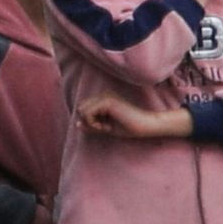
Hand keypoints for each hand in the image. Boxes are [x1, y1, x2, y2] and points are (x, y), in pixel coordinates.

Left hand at [78, 97, 192, 141]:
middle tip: (103, 128)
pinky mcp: (106, 102)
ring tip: (105, 128)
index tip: (104, 128)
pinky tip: (105, 127)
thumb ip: (92, 125)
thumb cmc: (130, 127)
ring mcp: (105, 97)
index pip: (84, 109)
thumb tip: (77, 123)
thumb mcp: (107, 127)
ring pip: (82, 110)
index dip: (90, 121)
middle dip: (88, 121)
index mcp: (104, 100)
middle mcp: (103, 95)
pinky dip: (92, 123)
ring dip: (90, 123)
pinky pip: (87, 113)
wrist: (145, 126)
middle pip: (81, 109)